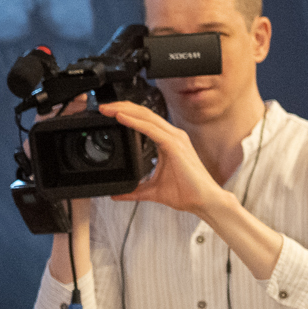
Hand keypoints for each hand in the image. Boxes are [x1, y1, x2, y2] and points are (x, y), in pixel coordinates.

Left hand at [101, 100, 223, 215]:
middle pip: (144, 113)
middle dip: (122, 107)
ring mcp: (176, 139)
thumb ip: (134, 190)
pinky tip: (121, 117)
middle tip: (102, 107)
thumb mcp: (152, 190)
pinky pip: (151, 129)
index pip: (145, 120)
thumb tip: (116, 194)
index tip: (108, 113)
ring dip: (125, 110)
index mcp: (169, 141)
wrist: (205, 202)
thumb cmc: (186, 193)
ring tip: (107, 109)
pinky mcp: (175, 146)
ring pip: (147, 116)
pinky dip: (135, 122)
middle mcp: (173, 136)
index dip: (127, 112)